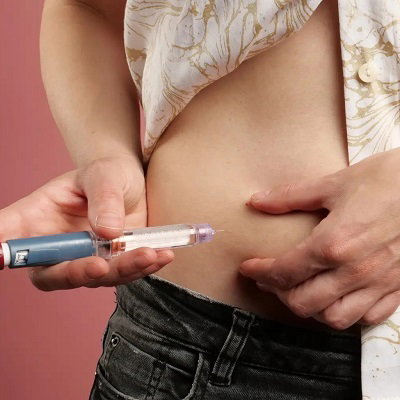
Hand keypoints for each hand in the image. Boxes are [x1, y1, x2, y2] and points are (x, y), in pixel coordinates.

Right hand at [0, 155, 173, 290]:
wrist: (130, 179)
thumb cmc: (107, 172)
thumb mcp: (104, 175)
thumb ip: (103, 199)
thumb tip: (108, 232)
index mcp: (38, 220)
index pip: (8, 239)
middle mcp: (59, 246)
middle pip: (55, 274)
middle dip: (77, 275)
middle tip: (98, 267)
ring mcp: (88, 257)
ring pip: (98, 278)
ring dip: (123, 271)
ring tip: (148, 255)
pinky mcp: (115, 262)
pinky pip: (126, 272)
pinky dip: (144, 267)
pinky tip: (162, 256)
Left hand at [240, 149, 399, 329]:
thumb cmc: (386, 179)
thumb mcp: (334, 183)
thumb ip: (290, 196)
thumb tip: (256, 201)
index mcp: (333, 243)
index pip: (284, 271)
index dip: (260, 272)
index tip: (249, 267)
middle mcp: (355, 271)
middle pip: (303, 303)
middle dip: (279, 293)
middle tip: (270, 278)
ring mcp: (379, 284)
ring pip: (334, 319)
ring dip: (311, 309)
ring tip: (300, 290)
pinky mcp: (399, 288)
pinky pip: (367, 318)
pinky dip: (346, 313)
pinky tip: (337, 297)